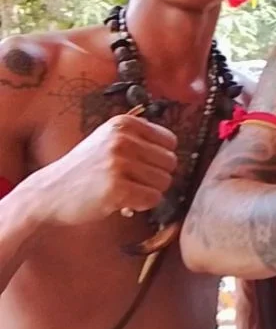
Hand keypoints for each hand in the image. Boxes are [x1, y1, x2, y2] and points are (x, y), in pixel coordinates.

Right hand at [31, 114, 178, 226]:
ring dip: (149, 191)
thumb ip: (139, 139)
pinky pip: (153, 199)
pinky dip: (142, 205)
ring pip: (165, 182)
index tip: (141, 166)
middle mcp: (122, 139)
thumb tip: (174, 150)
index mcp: (124, 124)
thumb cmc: (84, 169)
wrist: (48, 193)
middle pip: (171, 162)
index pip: (170, 142)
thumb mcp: (108, 140)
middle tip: (133, 182)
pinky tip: (123, 202)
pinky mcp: (116, 189)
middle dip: (156, 177)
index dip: (159, 159)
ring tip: (125, 190)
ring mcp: (118, 164)